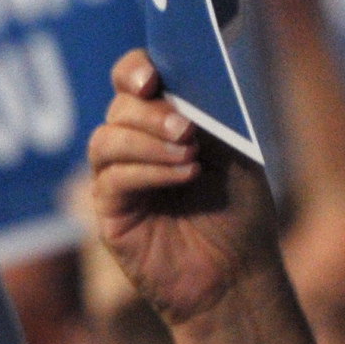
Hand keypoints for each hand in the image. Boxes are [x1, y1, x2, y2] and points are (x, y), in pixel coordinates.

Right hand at [89, 50, 279, 325]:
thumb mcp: (233, 151)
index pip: (132, 80)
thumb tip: (177, 89)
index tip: (152, 77)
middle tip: (186, 129)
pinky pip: (113, 179)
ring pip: (105, 140)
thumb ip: (206, 116)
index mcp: (162, 120)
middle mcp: (134, 145)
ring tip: (187, 157)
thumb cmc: (239, 211)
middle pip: (118, 108)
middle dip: (150, 112)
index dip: (133, 69)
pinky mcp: (111, 213)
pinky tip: (182, 177)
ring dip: (146, 141)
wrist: (237, 273)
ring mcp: (119, 179)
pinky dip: (147, 171)